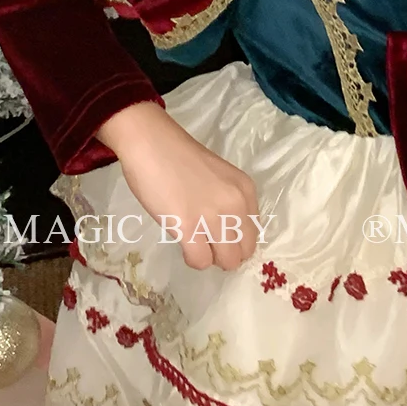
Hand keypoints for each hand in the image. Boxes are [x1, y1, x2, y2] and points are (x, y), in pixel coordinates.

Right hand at [96, 101, 260, 271]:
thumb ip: (229, 202)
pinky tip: (184, 244)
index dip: (237, 241)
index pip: (254, 233)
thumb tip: (228, 234)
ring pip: (227, 261)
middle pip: (244, 251)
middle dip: (226, 254)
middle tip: (206, 243)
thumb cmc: (180, 158)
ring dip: (210, 258)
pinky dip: (193, 259)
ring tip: (195, 243)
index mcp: (246, 189)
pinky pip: (201, 261)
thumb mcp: (220, 178)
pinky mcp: (188, 227)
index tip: (220, 238)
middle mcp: (236, 204)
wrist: (152, 144)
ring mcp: (214, 216)